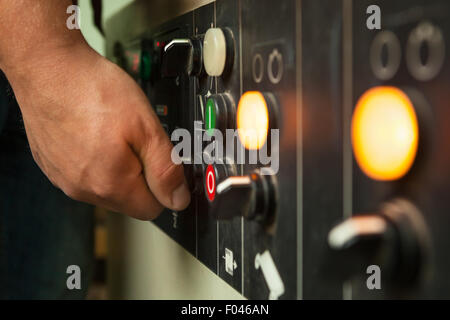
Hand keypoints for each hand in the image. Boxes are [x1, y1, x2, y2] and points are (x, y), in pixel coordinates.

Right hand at [3, 42, 189, 219]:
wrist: (48, 67)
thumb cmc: (94, 91)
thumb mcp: (146, 128)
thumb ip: (165, 169)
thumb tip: (178, 199)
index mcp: (110, 185)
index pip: (151, 209)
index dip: (164, 188)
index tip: (162, 162)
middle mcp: (83, 189)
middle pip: (128, 201)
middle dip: (140, 176)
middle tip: (137, 140)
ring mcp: (63, 179)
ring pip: (106, 188)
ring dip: (117, 168)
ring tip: (113, 133)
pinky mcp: (52, 166)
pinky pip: (84, 175)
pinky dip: (94, 160)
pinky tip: (93, 134)